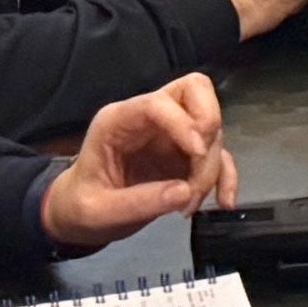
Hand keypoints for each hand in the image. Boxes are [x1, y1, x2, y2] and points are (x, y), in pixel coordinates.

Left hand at [44, 73, 232, 249]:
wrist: (82, 216)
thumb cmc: (82, 205)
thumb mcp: (98, 210)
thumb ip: (138, 203)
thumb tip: (184, 193)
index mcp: (119, 121)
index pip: (157, 103)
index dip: (182, 121)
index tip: (197, 152)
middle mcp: (149, 119)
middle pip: (195, 90)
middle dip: (209, 124)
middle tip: (200, 164)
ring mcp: (172, 135)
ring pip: (211, 127)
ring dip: (211, 166)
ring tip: (188, 205)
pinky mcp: (187, 156)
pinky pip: (218, 154)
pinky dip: (225, 176)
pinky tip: (223, 201)